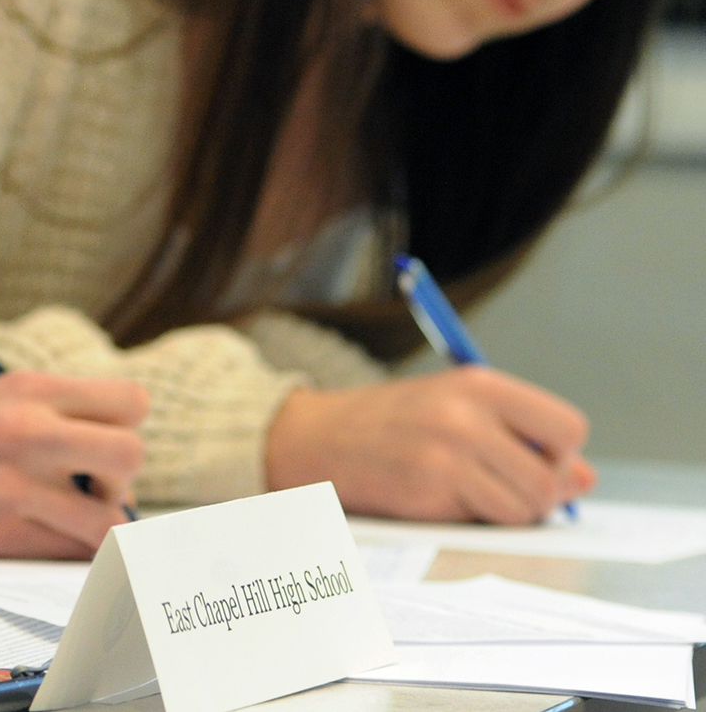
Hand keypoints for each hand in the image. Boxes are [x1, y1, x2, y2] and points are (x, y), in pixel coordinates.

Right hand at [0, 373, 146, 557]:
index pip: (130, 402)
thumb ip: (46, 414)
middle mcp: (24, 429)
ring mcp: (12, 484)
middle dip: (122, 479)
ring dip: (99, 525)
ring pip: (111, 520)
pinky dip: (66, 552)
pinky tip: (38, 537)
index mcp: (25, 387)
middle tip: (91, 487)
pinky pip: (68, 552)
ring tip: (66, 519)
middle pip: (131, 453)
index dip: (125, 428)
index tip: (100, 444)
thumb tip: (110, 454)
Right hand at [266, 369, 596, 523]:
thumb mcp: (458, 410)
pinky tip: (448, 499)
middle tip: (505, 486)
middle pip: (555, 473)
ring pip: (529, 504)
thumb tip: (585, 479)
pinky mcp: (431, 485)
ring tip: (473, 493)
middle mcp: (468, 412)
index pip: (567, 426)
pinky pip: (493, 518)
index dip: (561, 453)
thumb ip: (523, 439)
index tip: (535, 459)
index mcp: (480, 383)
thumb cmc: (392, 425)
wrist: (318, 438)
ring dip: (511, 510)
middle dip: (541, 491)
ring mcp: (449, 450)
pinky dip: (481, 518)